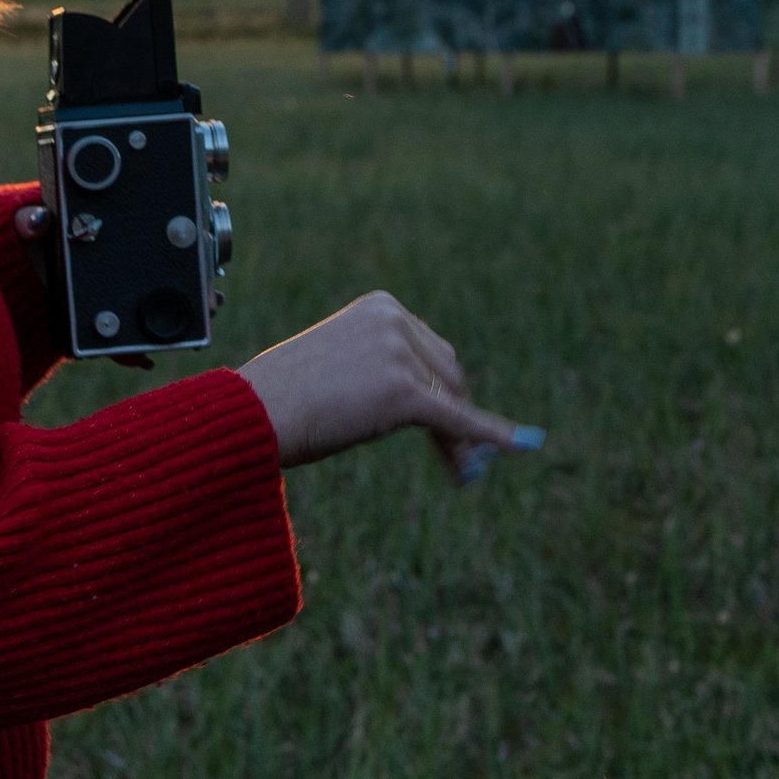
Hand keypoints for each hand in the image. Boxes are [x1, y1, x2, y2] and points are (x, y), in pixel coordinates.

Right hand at [234, 292, 540, 484]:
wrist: (253, 413)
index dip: (441, 392)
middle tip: (461, 462)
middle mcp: (395, 320)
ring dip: (459, 438)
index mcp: (381, 307)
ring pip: (451, 399)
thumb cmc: (282, 399)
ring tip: (459, 471)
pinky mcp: (405, 392)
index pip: (431, 351)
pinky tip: (525, 445)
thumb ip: (386, 374)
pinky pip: (457, 418)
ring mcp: (401, 354)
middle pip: (449, 372)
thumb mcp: (341, 369)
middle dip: (455, 415)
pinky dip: (493, 434)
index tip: (446, 427)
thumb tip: (441, 414)